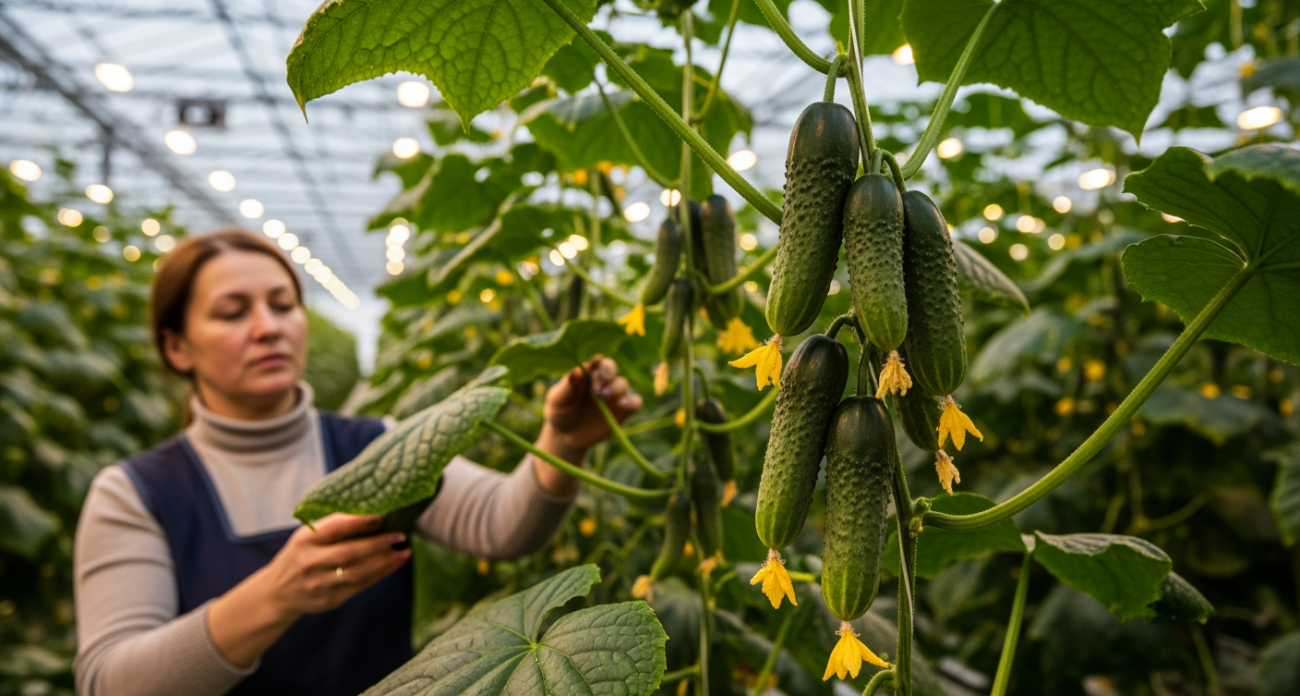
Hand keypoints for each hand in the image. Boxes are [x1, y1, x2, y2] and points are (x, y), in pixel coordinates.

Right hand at [260, 514, 410, 617]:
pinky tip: (394, 564)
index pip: (334, 528)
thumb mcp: (306, 537)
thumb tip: (373, 510)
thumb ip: (332, 526)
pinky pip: (360, 587)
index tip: (382, 516)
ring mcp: (319, 584)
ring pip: (357, 573)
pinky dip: (380, 574)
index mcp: (304, 540)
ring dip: (385, 562)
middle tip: (400, 535)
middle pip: (349, 553)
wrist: (278, 592)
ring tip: (404, 551)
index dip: (359, 522)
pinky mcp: (330, 600)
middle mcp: (310, 562)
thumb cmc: (301, 555)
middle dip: (378, 544)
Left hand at [541, 355, 642, 455]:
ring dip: (615, 388)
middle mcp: (603, 380)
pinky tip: (621, 404)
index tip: (593, 369)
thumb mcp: (557, 400)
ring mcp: (614, 395)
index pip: (596, 361)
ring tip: (603, 396)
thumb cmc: (560, 412)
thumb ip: (566, 388)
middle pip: (612, 368)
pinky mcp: (623, 410)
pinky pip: (635, 402)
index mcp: (587, 372)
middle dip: (607, 373)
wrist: (567, 436)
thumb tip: (575, 372)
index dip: (597, 363)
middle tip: (597, 386)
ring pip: (623, 383)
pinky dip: (632, 401)